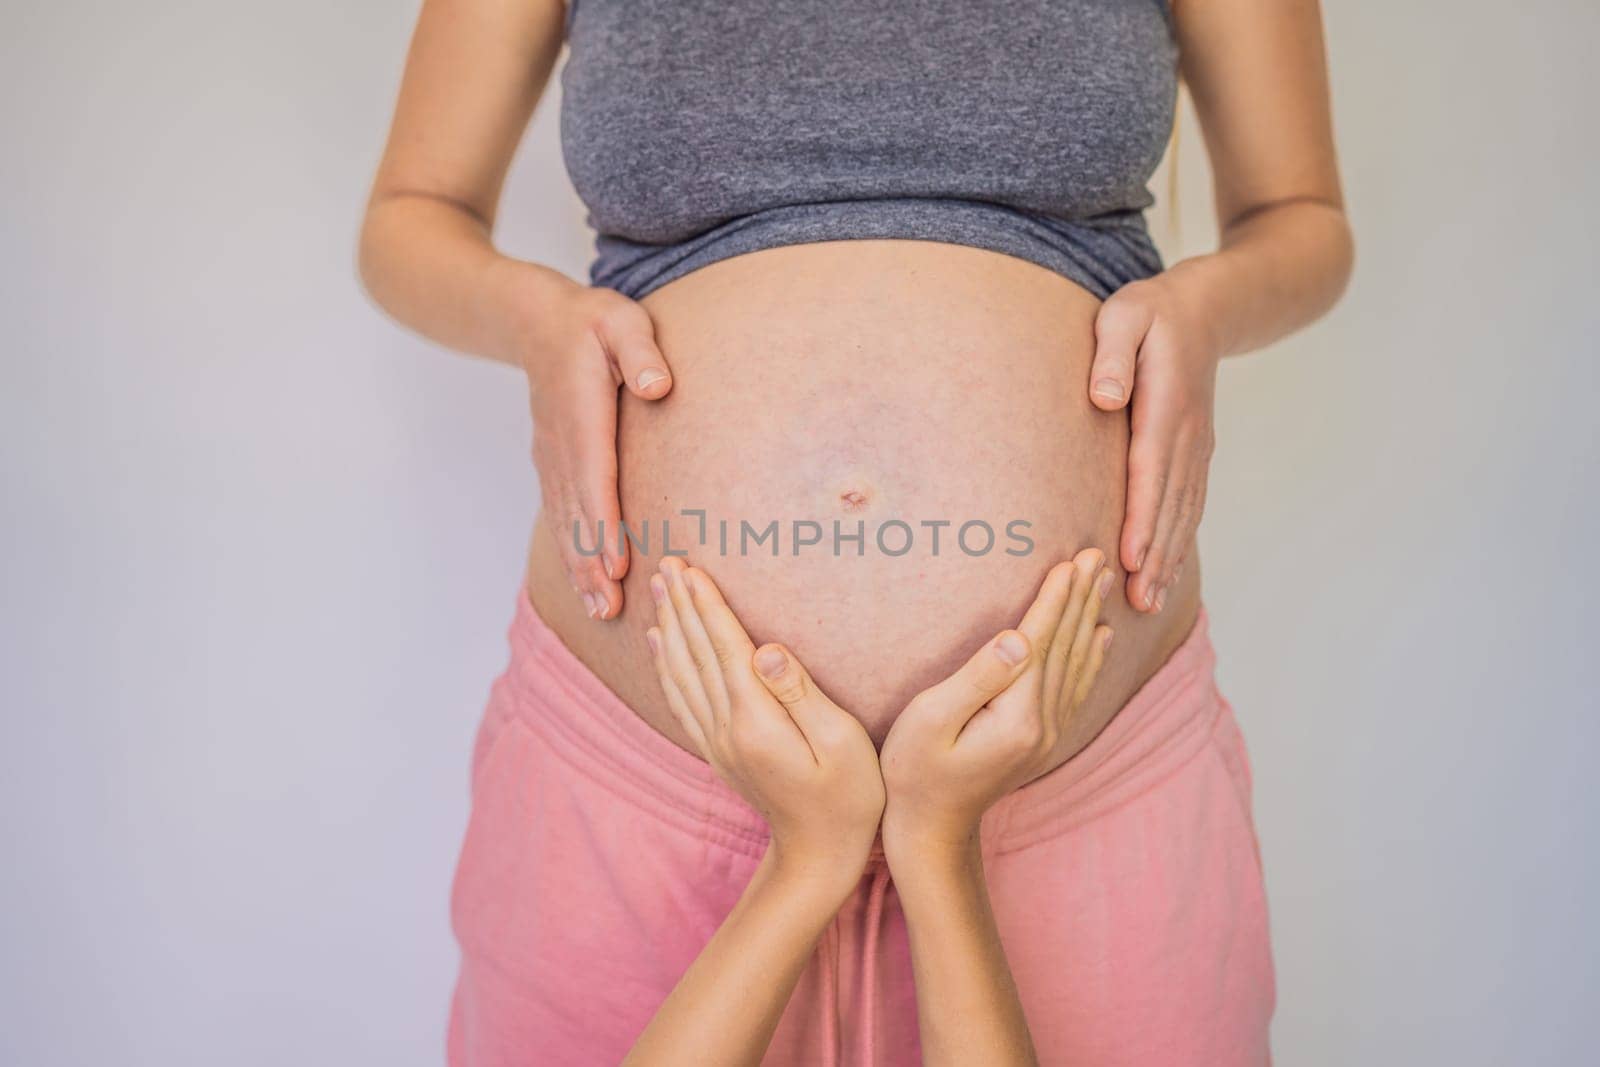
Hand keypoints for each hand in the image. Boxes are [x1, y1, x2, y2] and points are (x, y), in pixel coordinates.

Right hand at [515, 269, 673, 619]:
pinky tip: (584, 580)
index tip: (616, 561)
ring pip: (565, 521)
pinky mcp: (551, 465)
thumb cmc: (591, 322)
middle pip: (576, 512)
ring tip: (598, 609)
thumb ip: (640, 352)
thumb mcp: (620, 321)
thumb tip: (658, 386)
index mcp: (581, 415)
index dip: (604, 521)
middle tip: (608, 609)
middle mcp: (560, 445)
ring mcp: (551, 458)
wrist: (534, 323)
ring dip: (580, 567)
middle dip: (591, 564)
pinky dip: (571, 550)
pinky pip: (560, 514)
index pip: (593, 476)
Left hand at [646, 557, 884, 892]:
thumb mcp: (842, 741)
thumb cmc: (849, 798)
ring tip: (660, 588)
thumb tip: (764, 647)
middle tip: (667, 560)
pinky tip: (661, 643)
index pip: (724, 647)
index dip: (706, 604)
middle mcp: (726, 729)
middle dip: (681, 603)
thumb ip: (801, 691)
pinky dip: (666, 664)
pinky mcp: (717, 751)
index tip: (690, 566)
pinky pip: (681, 698)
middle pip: (695, 653)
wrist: (820, 857)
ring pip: (682, 672)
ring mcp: (716, 742)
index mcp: (755, 720)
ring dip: (669, 625)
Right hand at [879, 549, 1113, 862]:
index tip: (1071, 561)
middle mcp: (1042, 725)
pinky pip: (1075, 689)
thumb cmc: (914, 772)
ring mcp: (1046, 735)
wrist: (931, 830)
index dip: (1055, 599)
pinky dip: (1090, 658)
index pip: (1041, 642)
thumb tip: (1017, 638)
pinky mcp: (1041, 740)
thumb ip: (977, 677)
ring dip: (1088, 620)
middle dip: (1080, 598)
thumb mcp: (930, 720)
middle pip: (1066, 648)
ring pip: (1076, 665)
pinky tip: (1099, 638)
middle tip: (1096, 555)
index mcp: (1016, 715)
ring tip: (1101, 583)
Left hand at [1087, 269, 1220, 613]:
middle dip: (1156, 556)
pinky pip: (1189, 502)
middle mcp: (1189, 434)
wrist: (1208, 309)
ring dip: (1169, 557)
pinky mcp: (1197, 452)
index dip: (1143, 518)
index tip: (1132, 557)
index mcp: (1167, 406)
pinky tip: (1166, 569)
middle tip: (1139, 601)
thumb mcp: (1125, 316)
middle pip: (1170, 504)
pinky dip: (1178, 539)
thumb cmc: (1152, 313)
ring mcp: (1198, 446)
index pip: (1152, 471)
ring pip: (1183, 510)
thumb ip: (1112, 354)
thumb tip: (1104, 398)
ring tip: (1151, 600)